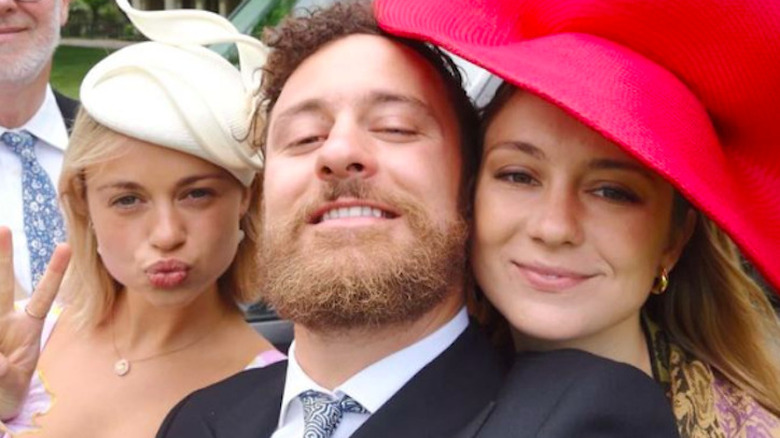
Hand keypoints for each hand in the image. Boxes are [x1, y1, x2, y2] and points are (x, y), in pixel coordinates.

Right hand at [0, 227, 70, 419]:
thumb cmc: (5, 392)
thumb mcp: (10, 386)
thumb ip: (2, 374)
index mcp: (27, 328)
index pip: (43, 295)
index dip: (54, 273)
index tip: (66, 247)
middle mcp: (4, 319)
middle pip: (2, 283)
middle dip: (3, 256)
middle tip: (5, 228)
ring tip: (0, 235)